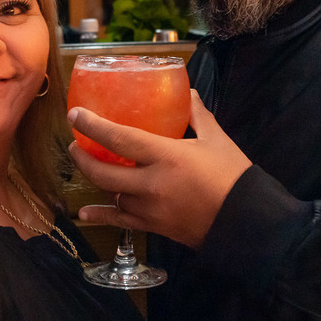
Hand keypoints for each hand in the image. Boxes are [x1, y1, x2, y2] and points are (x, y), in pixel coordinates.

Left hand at [68, 90, 251, 249]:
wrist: (246, 221)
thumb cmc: (232, 177)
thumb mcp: (216, 140)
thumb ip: (198, 116)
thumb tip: (188, 94)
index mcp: (166, 156)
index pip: (119, 138)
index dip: (93, 126)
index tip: (75, 115)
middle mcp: (151, 184)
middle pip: (103, 171)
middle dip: (83, 157)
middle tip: (76, 144)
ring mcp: (149, 208)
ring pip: (111, 193)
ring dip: (96, 179)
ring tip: (89, 165)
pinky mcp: (153, 226)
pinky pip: (120, 220)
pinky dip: (101, 215)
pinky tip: (84, 213)